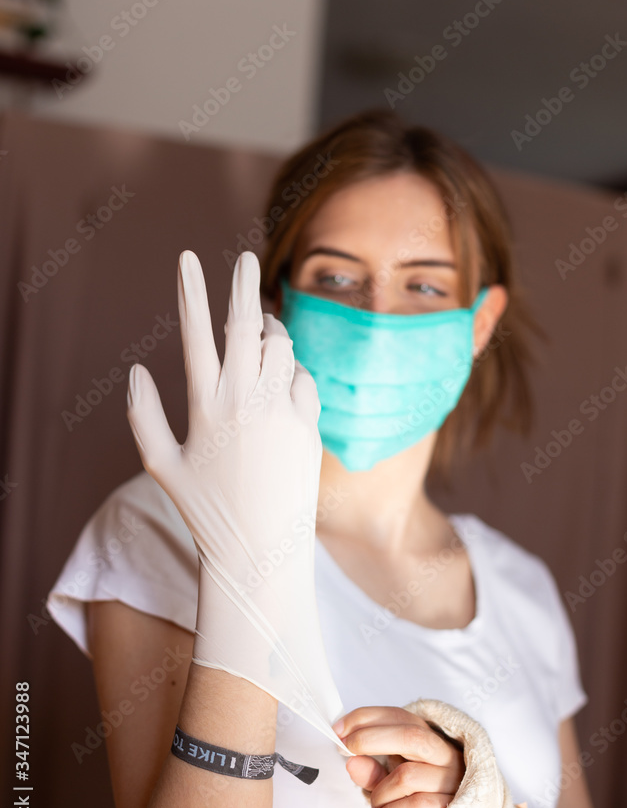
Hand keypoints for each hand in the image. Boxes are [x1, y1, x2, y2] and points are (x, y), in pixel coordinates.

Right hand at [126, 250, 345, 738]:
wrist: (260, 550)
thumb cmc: (204, 510)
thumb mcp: (160, 466)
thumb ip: (142, 415)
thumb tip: (135, 370)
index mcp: (204, 405)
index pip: (196, 333)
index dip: (191, 291)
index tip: (188, 258)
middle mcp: (244, 400)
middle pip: (245, 325)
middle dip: (242, 284)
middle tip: (242, 258)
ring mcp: (281, 411)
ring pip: (281, 347)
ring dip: (271, 331)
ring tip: (262, 333)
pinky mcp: (309, 425)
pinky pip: (303, 379)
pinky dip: (292, 372)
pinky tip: (281, 384)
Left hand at [333, 705, 465, 807]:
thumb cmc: (418, 793)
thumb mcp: (390, 777)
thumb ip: (372, 769)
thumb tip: (351, 762)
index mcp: (427, 735)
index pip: (397, 715)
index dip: (365, 718)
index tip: (338, 730)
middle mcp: (443, 752)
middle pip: (410, 735)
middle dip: (371, 740)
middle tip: (346, 753)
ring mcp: (450, 779)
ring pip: (408, 775)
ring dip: (379, 790)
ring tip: (372, 803)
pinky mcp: (451, 807)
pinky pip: (417, 806)